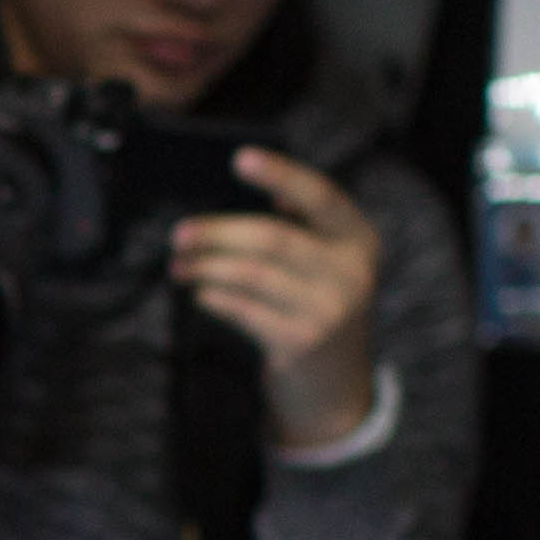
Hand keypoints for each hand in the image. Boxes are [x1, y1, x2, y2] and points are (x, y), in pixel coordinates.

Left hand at [171, 149, 383, 448]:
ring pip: (252, 275)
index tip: (241, 158)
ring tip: (180, 265)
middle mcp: (350, 273)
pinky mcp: (299, 342)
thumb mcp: (328, 262)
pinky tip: (200, 291)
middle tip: (179, 233)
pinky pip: (244, 310)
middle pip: (273, 238)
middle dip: (218, 233)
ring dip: (207, 266)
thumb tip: (272, 190)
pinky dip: (215, 297)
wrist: (334, 381)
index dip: (282, 174)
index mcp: (359, 240)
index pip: (321, 197)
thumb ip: (306, 225)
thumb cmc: (317, 303)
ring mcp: (326, 311)